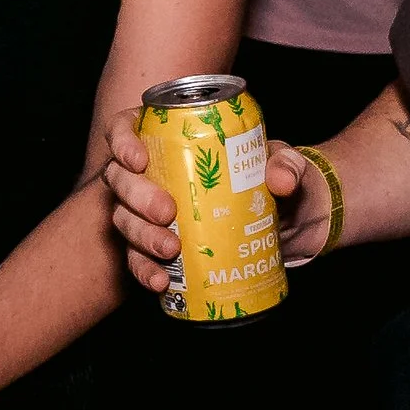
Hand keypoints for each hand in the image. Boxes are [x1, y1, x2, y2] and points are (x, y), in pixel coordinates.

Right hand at [102, 125, 331, 285]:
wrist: (290, 225)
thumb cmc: (277, 180)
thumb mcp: (287, 164)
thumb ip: (287, 164)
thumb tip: (279, 180)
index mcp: (170, 140)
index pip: (126, 129)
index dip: (122, 141)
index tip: (139, 160)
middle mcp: (151, 173)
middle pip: (119, 177)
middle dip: (136, 196)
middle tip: (166, 211)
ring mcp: (147, 211)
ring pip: (124, 218)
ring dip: (140, 235)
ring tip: (170, 249)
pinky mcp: (156, 245)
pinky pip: (138, 257)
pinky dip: (144, 270)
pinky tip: (160, 280)